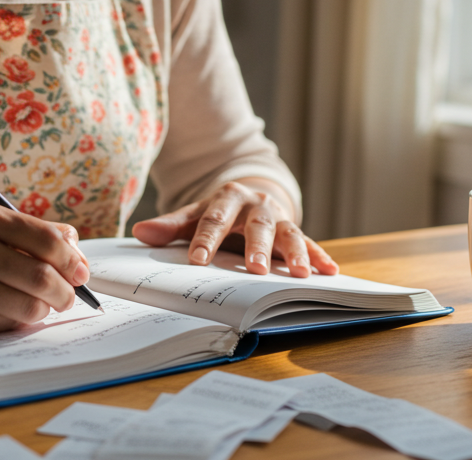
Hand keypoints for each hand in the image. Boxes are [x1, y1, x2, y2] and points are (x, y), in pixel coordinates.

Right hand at [0, 202, 90, 334]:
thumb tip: (76, 250)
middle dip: (66, 292)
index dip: (72, 260)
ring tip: (41, 305)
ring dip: (44, 310)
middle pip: (42, 277)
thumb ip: (27, 231)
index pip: (46, 239)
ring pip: (28, 306)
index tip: (81, 272)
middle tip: (68, 296)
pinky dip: (17, 321)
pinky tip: (10, 311)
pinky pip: (5, 324)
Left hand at [131, 179, 338, 277]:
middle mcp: (256, 206)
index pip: (213, 220)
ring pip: (288, 234)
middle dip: (257, 247)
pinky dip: (320, 257)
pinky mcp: (294, 231)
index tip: (197, 260)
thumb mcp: (194, 214)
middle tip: (255, 269)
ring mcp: (278, 218)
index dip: (205, 240)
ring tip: (299, 274)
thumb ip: (170, 226)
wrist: (249, 196)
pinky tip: (330, 272)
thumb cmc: (218, 212)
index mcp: (227, 199)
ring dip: (295, 254)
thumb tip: (141, 232)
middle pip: (256, 226)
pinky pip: (311, 243)